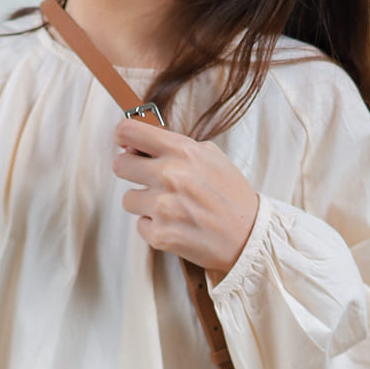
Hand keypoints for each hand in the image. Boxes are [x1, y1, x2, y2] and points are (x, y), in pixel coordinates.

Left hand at [112, 116, 259, 286]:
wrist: (249, 236)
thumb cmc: (230, 195)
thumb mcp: (210, 157)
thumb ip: (174, 147)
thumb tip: (135, 146)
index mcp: (182, 151)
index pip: (130, 131)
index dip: (123, 136)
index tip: (125, 143)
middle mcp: (169, 176)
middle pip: (120, 165)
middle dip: (131, 171)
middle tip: (149, 179)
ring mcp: (163, 208)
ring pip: (128, 199)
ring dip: (144, 204)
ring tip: (171, 208)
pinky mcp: (160, 235)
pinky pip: (140, 226)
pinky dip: (154, 227)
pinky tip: (176, 226)